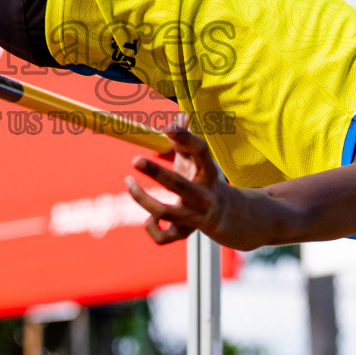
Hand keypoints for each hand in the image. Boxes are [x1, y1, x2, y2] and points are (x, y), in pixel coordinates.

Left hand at [125, 114, 230, 245]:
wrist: (227, 215)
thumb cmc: (203, 180)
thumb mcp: (199, 160)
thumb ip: (186, 139)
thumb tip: (179, 116)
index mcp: (208, 172)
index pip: (201, 152)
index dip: (185, 139)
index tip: (168, 128)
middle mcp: (202, 195)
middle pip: (178, 184)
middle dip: (156, 173)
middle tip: (135, 159)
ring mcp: (193, 217)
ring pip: (163, 212)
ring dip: (142, 198)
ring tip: (128, 182)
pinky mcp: (184, 233)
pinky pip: (163, 238)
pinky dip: (151, 228)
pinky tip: (148, 219)